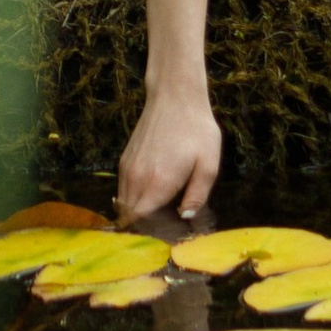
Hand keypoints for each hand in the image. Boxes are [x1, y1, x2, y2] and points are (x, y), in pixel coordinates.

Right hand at [119, 88, 223, 224]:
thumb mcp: (208, 164)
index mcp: (158, 182)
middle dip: (146, 227)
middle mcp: (137, 178)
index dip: (154, 233)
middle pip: (130, 218)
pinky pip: (122, 190)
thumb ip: (197, 195)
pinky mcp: (124, 160)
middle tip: (166, 225)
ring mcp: (127, 168)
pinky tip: (152, 195)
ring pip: (123, 205)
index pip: (143, 222)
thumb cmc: (196, 130)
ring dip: (137, 214)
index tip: (170, 232)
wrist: (174, 97)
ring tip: (160, 211)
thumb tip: (185, 217)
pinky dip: (133, 199)